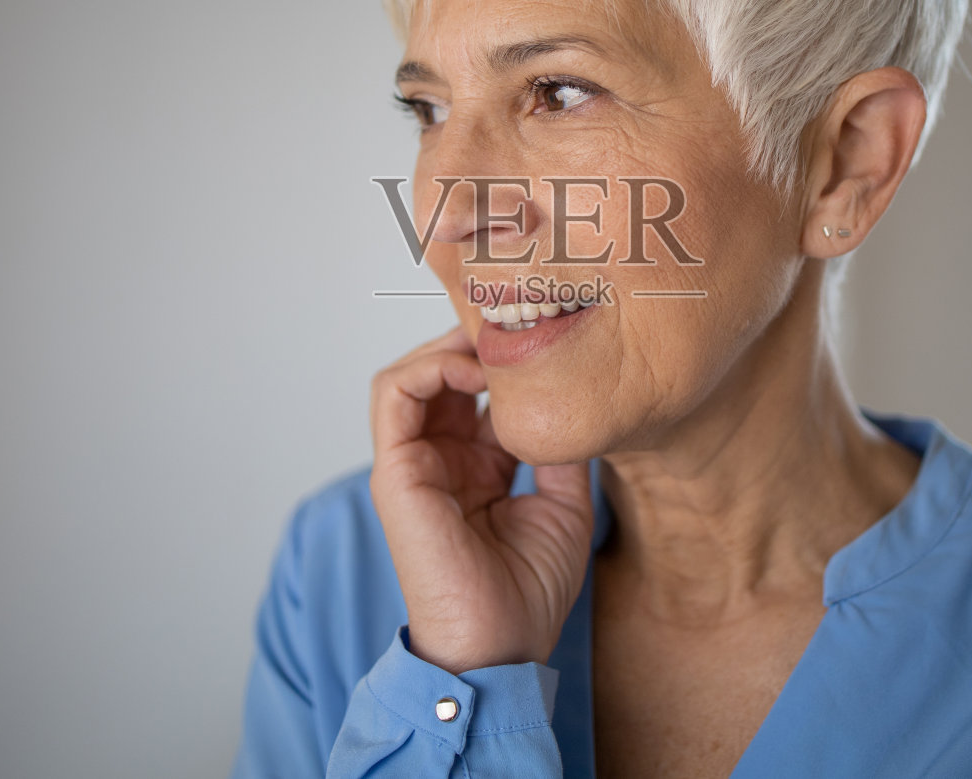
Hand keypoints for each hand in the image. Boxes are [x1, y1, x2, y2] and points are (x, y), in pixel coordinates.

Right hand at [369, 324, 593, 673]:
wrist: (502, 648)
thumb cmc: (528, 593)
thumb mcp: (564, 504)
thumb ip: (561, 451)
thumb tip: (578, 403)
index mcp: (474, 468)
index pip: (475, 394)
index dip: (502, 360)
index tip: (542, 337)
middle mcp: (439, 460)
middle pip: (439, 375)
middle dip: (473, 341)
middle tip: (516, 323)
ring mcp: (412, 464)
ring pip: (409, 373)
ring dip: (449, 348)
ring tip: (495, 345)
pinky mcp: (396, 472)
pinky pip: (393, 394)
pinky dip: (430, 367)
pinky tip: (476, 372)